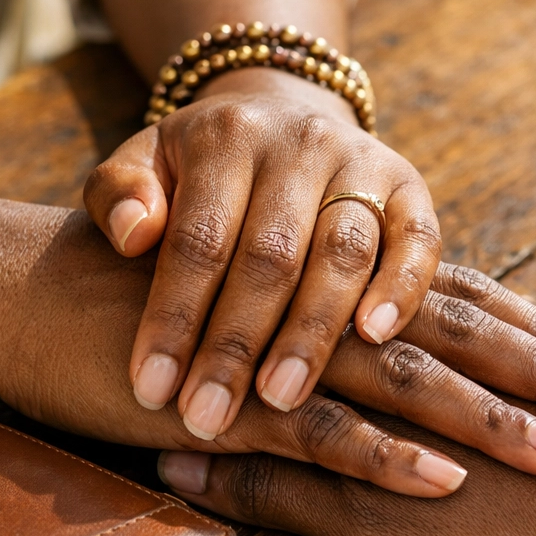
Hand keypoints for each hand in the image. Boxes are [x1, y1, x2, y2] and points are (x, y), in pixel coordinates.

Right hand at [0, 179, 535, 496]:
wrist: (40, 296)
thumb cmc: (155, 307)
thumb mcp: (252, 321)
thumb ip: (312, 346)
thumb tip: (371, 381)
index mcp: (339, 287)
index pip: (458, 306)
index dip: (531, 334)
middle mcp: (325, 306)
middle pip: (456, 337)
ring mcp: (283, 348)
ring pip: (406, 381)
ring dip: (488, 421)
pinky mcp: (233, 392)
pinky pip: (322, 429)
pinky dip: (384, 455)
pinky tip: (445, 479)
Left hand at [83, 68, 441, 441]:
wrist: (284, 120)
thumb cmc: (201, 171)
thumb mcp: (143, 163)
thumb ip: (117, 194)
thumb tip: (132, 235)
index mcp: (225, 136)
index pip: (198, 238)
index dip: (173, 317)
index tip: (151, 390)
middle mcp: (299, 143)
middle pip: (271, 254)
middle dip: (236, 344)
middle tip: (208, 415)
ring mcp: (362, 162)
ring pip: (342, 253)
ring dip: (311, 333)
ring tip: (279, 399)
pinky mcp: (410, 188)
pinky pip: (418, 240)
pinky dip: (401, 288)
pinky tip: (377, 339)